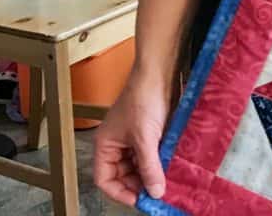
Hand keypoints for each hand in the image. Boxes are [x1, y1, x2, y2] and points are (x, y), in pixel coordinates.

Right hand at [93, 71, 173, 205]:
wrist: (159, 72)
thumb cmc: (144, 98)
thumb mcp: (145, 138)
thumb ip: (149, 167)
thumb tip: (155, 192)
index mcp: (105, 144)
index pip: (104, 179)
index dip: (119, 192)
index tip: (137, 200)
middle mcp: (116, 143)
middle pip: (122, 174)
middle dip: (137, 184)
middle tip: (155, 193)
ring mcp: (132, 137)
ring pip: (137, 165)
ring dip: (148, 174)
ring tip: (163, 181)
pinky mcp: (147, 132)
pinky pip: (148, 154)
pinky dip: (156, 162)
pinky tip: (167, 166)